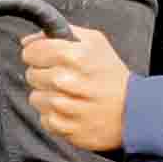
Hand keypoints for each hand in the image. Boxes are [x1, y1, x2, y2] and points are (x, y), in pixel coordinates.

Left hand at [14, 23, 134, 152]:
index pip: (32, 51)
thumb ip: (60, 33)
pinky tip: (72, 110)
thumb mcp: (95, 42)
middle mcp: (67, 81)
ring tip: (70, 95)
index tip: (46, 58)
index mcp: (74, 56)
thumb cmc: (113, 76)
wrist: (134, 111)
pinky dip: (55, 116)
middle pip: (31, 74)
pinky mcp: (66, 128)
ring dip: (48, 96)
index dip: (37, 54)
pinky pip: (44, 119)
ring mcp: (66, 106)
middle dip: (44, 74)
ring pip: (35, 98)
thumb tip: (28, 41)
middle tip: (65, 78)